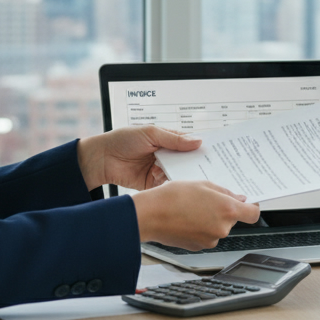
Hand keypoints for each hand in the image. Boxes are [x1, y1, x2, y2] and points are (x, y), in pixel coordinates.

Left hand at [76, 126, 200, 191]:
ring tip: (197, 178)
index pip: (190, 143)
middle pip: (188, 161)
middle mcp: (167, 155)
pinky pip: (168, 185)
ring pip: (180, 174)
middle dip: (198, 164)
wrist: (101, 159)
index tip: (217, 152)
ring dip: (186, 176)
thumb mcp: (150, 133)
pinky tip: (180, 186)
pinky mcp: (154, 183)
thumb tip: (197, 141)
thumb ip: (174, 139)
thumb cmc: (123, 140)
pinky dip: (174, 185)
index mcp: (168, 140)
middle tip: (212, 168)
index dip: (202, 147)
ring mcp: (161, 170)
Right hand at [131, 180, 260, 250]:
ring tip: (192, 208)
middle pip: (232, 220)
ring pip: (217, 228)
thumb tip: (238, 198)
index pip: (253, 214)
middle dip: (223, 210)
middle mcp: (222, 228)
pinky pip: (205, 235)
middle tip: (206, 200)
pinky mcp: (198, 247)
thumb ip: (224, 192)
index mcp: (227, 210)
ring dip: (210, 219)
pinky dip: (200, 228)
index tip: (247, 204)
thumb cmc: (172, 197)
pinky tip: (186, 218)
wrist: (149, 215)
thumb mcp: (202, 184)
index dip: (251, 208)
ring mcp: (210, 240)